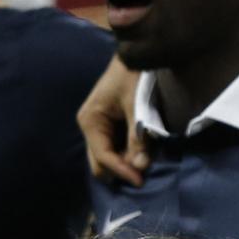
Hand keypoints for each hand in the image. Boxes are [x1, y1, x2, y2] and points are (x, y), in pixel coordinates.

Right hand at [78, 55, 145, 184]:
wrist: (138, 56)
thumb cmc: (135, 77)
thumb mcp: (137, 106)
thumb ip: (138, 137)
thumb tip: (140, 166)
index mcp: (90, 121)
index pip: (102, 156)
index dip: (121, 171)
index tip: (141, 181)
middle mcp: (91, 127)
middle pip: (100, 162)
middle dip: (120, 171)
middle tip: (145, 176)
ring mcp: (101, 128)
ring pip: (109, 158)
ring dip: (126, 164)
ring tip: (147, 165)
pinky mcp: (112, 127)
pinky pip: (118, 149)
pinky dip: (130, 155)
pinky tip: (145, 155)